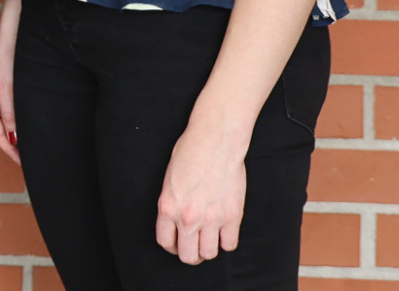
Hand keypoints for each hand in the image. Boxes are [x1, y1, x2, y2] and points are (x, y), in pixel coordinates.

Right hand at [0, 0, 23, 163]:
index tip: (26, 165)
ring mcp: (1, 93)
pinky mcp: (11, 87)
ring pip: (10, 122)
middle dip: (17, 147)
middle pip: (3, 131)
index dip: (12, 153)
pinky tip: (36, 125)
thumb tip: (14, 140)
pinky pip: (16, 111)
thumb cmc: (9, 55)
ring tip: (37, 147)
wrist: (16, 29)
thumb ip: (10, 114)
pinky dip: (24, 122)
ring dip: (21, 135)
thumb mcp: (9, 87)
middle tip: (35, 161)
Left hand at [156, 115, 248, 262]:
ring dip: (209, 249)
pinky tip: (224, 231)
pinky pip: (230, 244)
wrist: (215, 142)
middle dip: (190, 254)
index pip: (166, 242)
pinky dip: (227, 240)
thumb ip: (172, 205)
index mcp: (168, 207)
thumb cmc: (189, 154)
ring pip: (209, 253)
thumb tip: (176, 223)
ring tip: (209, 239)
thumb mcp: (169, 180)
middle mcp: (188, 217)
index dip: (172, 247)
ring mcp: (211, 219)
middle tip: (194, 247)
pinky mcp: (232, 216)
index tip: (177, 244)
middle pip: (188, 256)